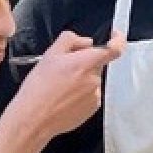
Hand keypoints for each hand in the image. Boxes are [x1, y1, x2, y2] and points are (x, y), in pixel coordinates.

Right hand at [6, 29, 126, 139]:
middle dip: (83, 62)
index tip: (115, 36)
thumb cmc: (39, 86)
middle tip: (62, 68)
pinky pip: (89, 95)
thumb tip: (87, 42)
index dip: (118, 40)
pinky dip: (79, 93)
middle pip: (95, 64)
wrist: (34, 117)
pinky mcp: (92, 109)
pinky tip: (63, 97)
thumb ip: (70, 41)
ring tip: (58, 87)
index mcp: (86, 63)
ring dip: (80, 79)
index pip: (114, 49)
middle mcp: (94, 80)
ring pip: (91, 80)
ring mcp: (95, 96)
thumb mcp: (50, 54)